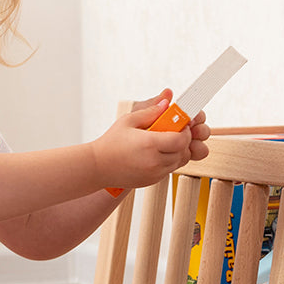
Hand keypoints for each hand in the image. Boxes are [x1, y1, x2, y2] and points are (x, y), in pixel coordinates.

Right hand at [93, 90, 208, 189]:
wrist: (98, 166)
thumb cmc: (111, 142)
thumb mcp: (129, 120)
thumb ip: (151, 111)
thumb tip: (166, 102)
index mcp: (150, 144)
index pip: (181, 139)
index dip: (185, 132)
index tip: (179, 126)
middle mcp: (154, 161)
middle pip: (183, 151)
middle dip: (183, 141)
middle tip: (175, 132)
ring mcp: (154, 173)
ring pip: (179, 162)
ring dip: (178, 152)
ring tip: (166, 143)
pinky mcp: (152, 181)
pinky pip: (169, 170)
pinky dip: (169, 161)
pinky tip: (158, 153)